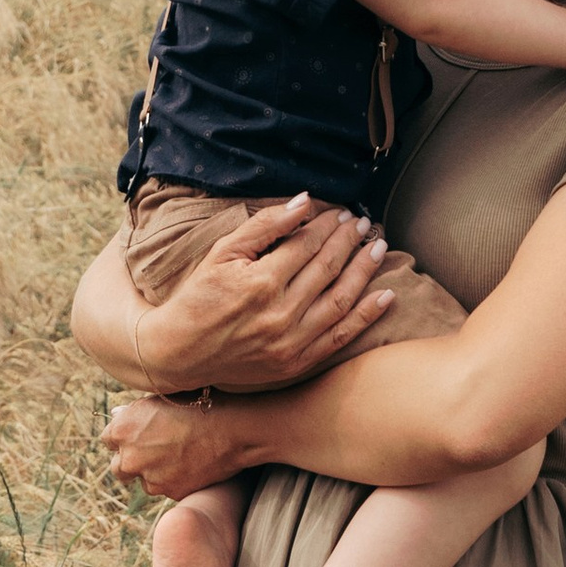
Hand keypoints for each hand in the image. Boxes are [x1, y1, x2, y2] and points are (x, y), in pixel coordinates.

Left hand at [105, 396, 247, 496]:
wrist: (232, 428)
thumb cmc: (197, 404)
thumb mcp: (160, 399)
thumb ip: (134, 412)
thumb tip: (117, 415)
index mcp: (122, 430)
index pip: (108, 440)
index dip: (124, 438)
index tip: (138, 436)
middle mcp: (130, 458)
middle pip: (118, 468)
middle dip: (131, 462)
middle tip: (154, 452)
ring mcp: (150, 479)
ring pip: (144, 481)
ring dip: (155, 473)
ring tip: (180, 455)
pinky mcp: (170, 493)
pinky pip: (167, 489)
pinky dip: (175, 481)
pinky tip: (192, 465)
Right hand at [126, 196, 395, 392]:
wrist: (180, 351)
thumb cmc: (199, 296)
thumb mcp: (223, 253)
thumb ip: (265, 226)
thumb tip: (305, 202)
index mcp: (260, 283)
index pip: (307, 246)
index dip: (328, 226)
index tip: (342, 214)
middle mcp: (280, 314)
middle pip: (328, 269)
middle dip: (349, 242)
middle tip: (363, 225)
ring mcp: (291, 343)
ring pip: (341, 301)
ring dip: (364, 271)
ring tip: (377, 249)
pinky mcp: (296, 364)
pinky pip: (340, 337)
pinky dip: (366, 316)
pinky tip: (385, 295)